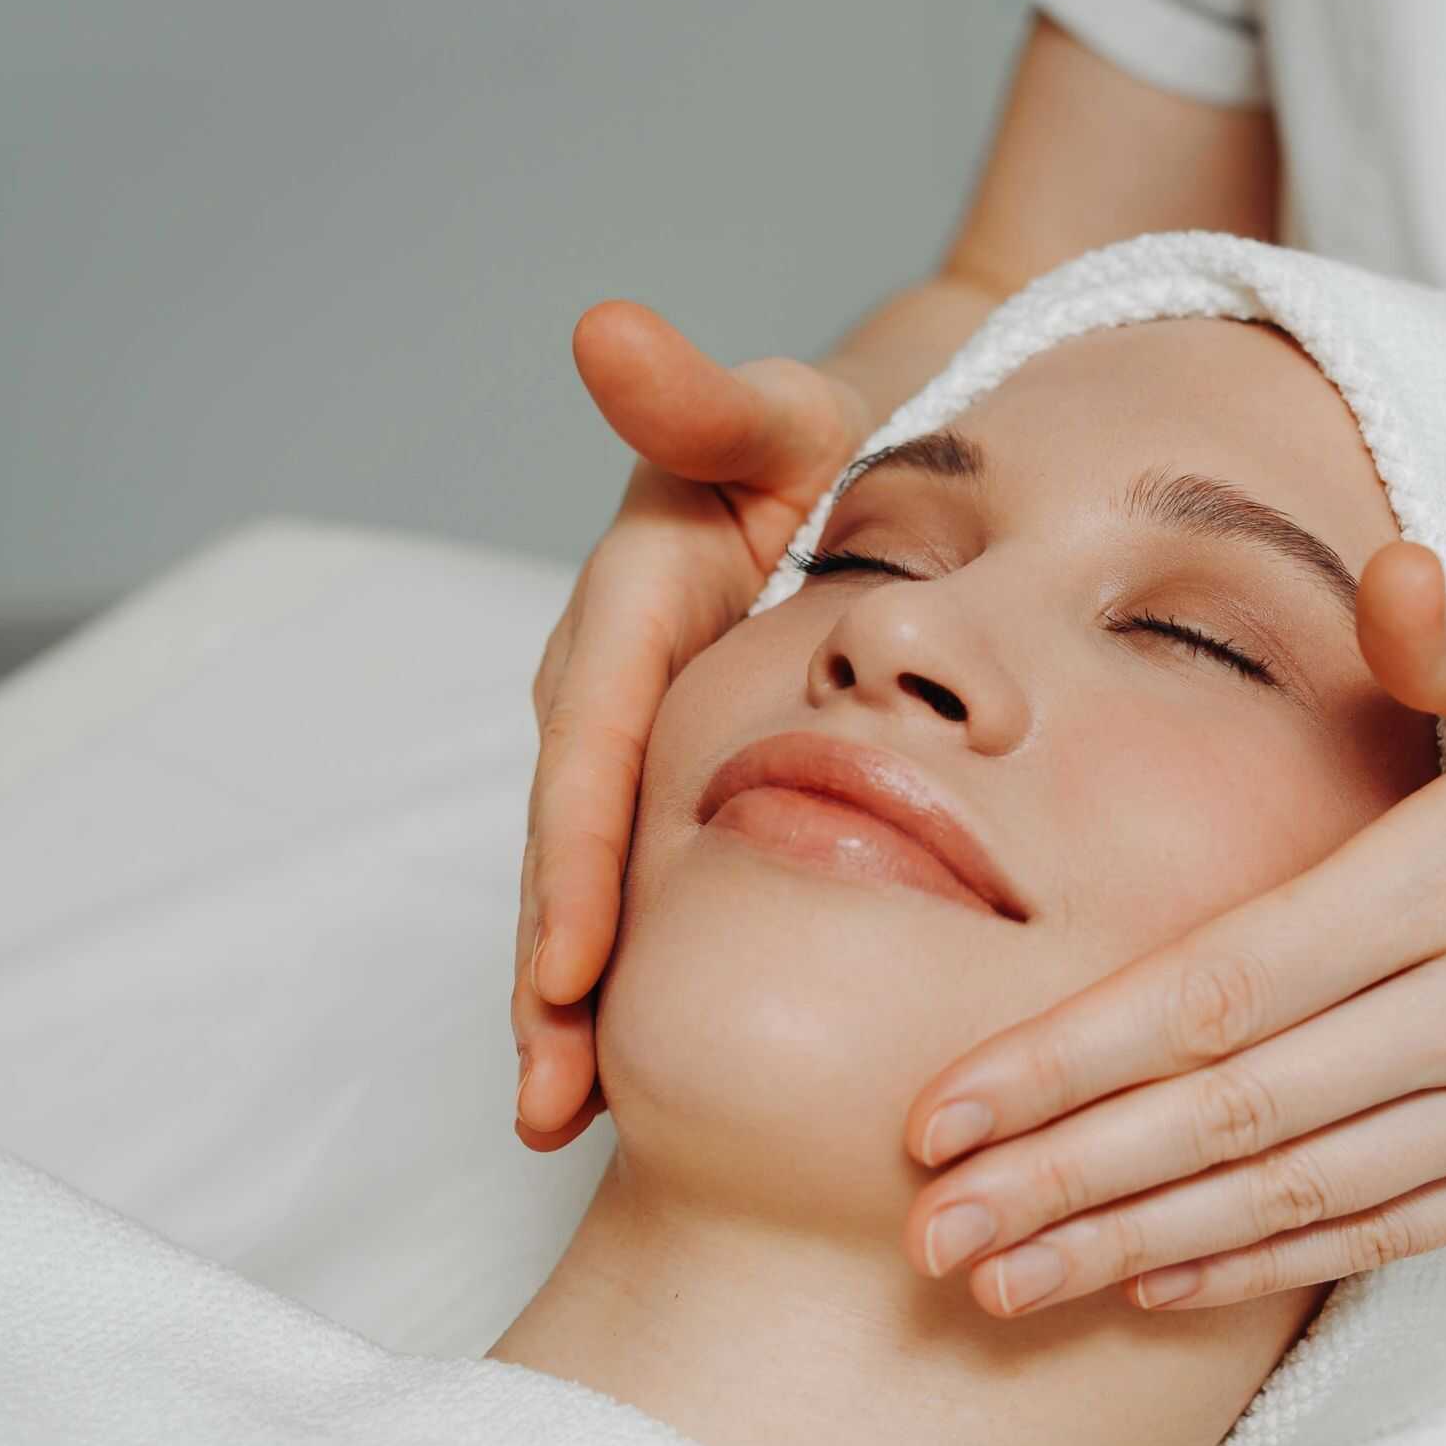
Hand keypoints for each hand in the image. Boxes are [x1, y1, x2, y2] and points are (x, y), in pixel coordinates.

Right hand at [514, 302, 871, 1150]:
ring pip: (596, 873)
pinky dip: (629, 965)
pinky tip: (631, 1068)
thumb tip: (607, 332)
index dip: (577, 858)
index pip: (594, 741)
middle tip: (552, 1097)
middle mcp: (618, 675)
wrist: (892, 453)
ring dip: (573, 995)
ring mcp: (644, 731)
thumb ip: (705, 397)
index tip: (568, 973)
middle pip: (574, 835)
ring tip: (568, 1113)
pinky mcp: (678, 768)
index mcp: (639, 599)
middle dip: (554, 970)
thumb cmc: (852, 432)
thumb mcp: (790, 410)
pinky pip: (644, 874)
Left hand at [898, 542, 1445, 1312]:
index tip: (948, 1109)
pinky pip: (1389, 1232)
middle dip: (1068, 1181)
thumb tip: (1384, 579)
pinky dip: (1266, 1266)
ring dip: (1135, 1249)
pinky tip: (1153, 1286)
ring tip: (998, 1284)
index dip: (1079, 1059)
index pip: (1232, 986)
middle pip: (1238, 1116)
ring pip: (1299, 1199)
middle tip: (928, 1236)